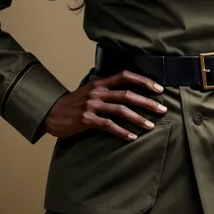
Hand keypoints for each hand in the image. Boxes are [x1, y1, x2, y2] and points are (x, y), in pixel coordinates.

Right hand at [43, 70, 166, 140]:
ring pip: (120, 110)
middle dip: (147, 101)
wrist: (52, 112)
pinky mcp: (87, 119)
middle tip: (162, 108)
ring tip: (151, 125)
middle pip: (127, 94)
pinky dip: (122, 131)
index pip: (126, 76)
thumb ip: (107, 89)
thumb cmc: (74, 103)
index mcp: (101, 82)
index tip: (159, 88)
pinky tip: (132, 137)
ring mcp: (92, 105)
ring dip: (138, 118)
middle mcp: (98, 91)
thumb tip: (129, 91)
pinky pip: (108, 125)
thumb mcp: (91, 90)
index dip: (144, 81)